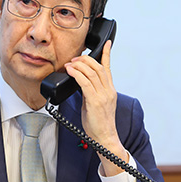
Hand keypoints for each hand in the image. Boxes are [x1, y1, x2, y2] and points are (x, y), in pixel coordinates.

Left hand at [65, 40, 127, 175]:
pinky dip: (77, 74)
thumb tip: (80, 83)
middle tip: (75, 58)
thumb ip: (90, 92)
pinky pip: (85, 82)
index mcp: (110, 90)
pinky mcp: (95, 101)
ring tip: (70, 64)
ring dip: (79, 65)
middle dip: (86, 59)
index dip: (107, 54)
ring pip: (92, 72)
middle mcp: (109, 90)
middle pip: (98, 67)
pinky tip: (70, 71)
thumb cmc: (99, 124)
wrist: (105, 138)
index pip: (108, 68)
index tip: (107, 43)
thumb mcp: (95, 104)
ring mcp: (103, 95)